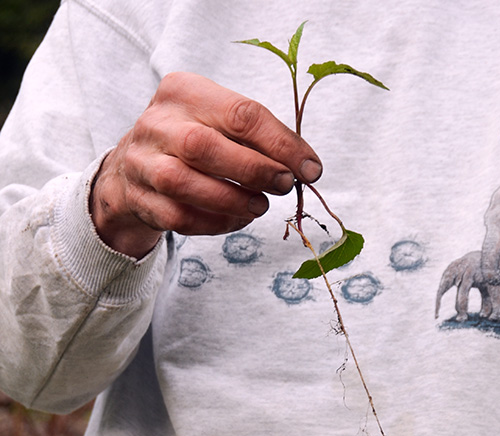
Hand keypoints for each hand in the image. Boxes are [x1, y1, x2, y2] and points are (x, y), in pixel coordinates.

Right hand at [90, 72, 321, 257]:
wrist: (132, 168)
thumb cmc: (192, 141)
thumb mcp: (218, 122)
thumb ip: (257, 137)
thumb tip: (305, 166)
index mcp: (183, 91)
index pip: (239, 113)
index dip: (281, 143)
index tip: (311, 167)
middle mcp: (157, 123)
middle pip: (204, 145)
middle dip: (254, 170)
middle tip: (284, 185)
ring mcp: (143, 163)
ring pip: (185, 184)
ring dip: (233, 200)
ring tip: (260, 206)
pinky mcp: (141, 200)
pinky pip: (180, 217)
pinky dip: (216, 222)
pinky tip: (238, 219)